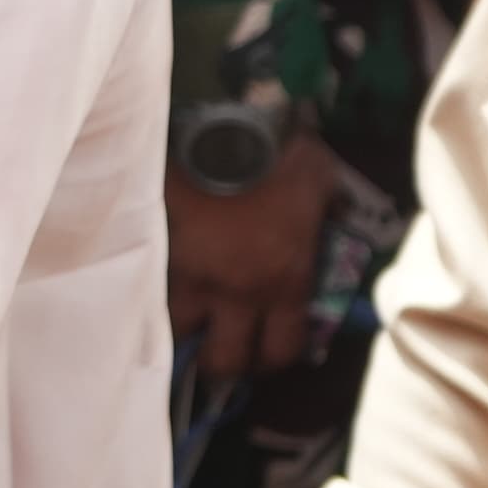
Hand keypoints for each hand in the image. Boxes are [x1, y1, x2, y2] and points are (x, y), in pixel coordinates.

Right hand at [167, 120, 338, 379]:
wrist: (226, 126)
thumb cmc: (280, 154)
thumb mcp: (319, 183)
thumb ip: (327, 208)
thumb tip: (334, 213)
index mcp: (284, 282)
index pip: (280, 350)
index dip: (273, 357)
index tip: (268, 347)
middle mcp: (238, 293)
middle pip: (224, 360)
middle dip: (223, 360)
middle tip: (222, 344)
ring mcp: (193, 276)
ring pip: (176, 332)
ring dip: (182, 328)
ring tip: (184, 316)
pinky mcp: (160, 252)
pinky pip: (152, 289)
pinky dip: (152, 293)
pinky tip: (154, 285)